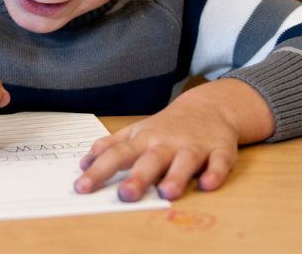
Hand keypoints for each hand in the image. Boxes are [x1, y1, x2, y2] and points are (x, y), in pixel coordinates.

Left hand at [73, 78, 273, 200]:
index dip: (99, 170)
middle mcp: (167, 143)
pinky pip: (219, 163)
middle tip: (125, 195)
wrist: (210, 106)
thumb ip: (111, 145)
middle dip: (138, 177)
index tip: (82, 187)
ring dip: (177, 176)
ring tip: (167, 192)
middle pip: (150, 160)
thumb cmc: (168, 125)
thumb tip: (83, 162)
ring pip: (184, 162)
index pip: (117, 155)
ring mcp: (194, 146)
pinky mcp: (219, 150)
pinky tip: (208, 184)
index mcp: (144, 140)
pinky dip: (215, 173)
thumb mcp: (137, 131)